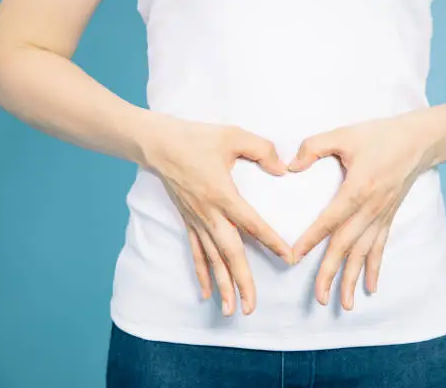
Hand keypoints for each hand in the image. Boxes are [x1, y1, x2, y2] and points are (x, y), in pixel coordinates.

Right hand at [139, 113, 293, 316]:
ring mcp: (196, 220)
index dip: (271, 241)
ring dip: (222, 285)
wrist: (157, 144)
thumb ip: (261, 149)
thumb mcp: (233, 136)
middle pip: (229, 253)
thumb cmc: (195, 138)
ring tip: (232, 309)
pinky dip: (202, 273)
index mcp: (222, 194)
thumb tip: (282, 168)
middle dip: (241, 281)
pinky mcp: (188, 221)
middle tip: (251, 306)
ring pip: (212, 259)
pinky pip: (197, 252)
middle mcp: (209, 213)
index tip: (288, 257)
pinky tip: (207, 292)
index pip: (251, 223)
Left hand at [287, 112, 435, 310]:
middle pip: (347, 245)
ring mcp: (382, 216)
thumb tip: (290, 166)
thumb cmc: (380, 135)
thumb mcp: (344, 134)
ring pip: (364, 253)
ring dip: (352, 279)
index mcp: (358, 188)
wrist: (419, 140)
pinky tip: (371, 288)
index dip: (311, 239)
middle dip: (331, 273)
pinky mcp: (388, 217)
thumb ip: (314, 147)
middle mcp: (371, 208)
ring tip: (343, 304)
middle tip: (319, 298)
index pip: (330, 219)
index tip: (294, 257)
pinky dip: (374, 268)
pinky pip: (380, 247)